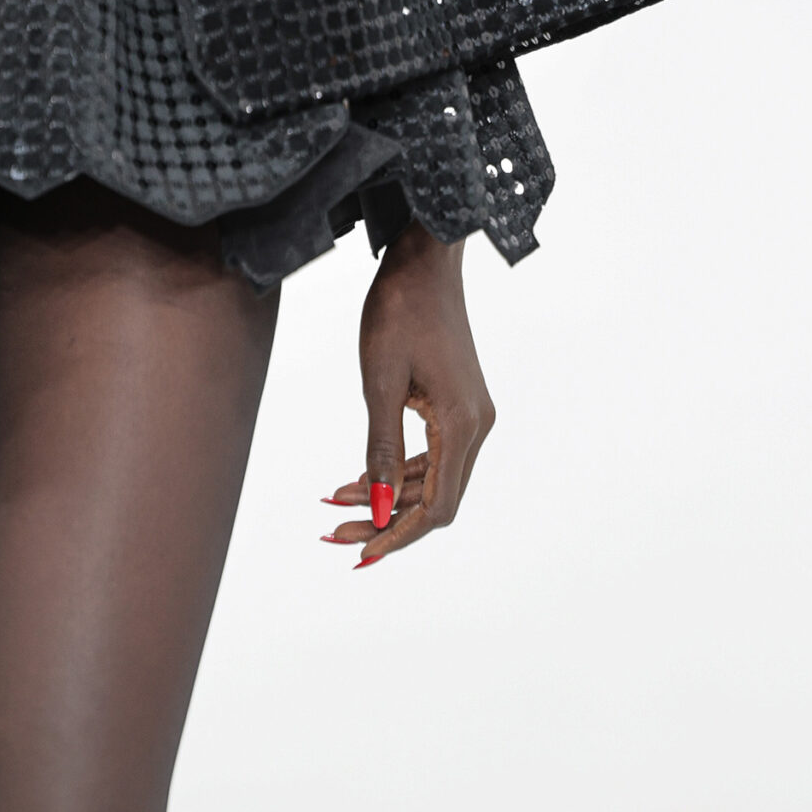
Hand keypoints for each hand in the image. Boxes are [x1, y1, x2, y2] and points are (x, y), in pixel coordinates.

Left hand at [321, 222, 494, 568]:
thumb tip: (382, 509)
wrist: (423, 259)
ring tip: (335, 504)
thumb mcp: (380, 382)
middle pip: (435, 499)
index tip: (359, 551)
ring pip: (432, 478)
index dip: (399, 535)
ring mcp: (471, 415)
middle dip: (387, 521)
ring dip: (389, 496)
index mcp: (463, 424)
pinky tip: (360, 478)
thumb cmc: (398, 310)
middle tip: (334, 533)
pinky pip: (432, 453)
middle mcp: (476, 426)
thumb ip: (383, 450)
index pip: (436, 506)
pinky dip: (398, 470)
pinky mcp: (458, 403)